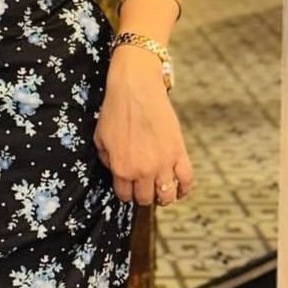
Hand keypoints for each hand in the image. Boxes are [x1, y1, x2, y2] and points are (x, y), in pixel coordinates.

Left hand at [93, 47, 194, 207]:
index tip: (129, 187)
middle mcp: (142, 171)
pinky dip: (184, 189)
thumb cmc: (116, 109)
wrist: (135, 88)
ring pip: (167, 196)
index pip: (125, 195)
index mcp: (121, 168)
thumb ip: (106, 159)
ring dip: (163, 196)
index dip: (126, 192)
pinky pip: (186, 181)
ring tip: (161, 189)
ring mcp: (163, 164)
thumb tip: (114, 170)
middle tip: (144, 186)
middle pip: (146, 199)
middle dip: (143, 195)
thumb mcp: (100, 137)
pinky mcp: (179, 153)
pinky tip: (179, 188)